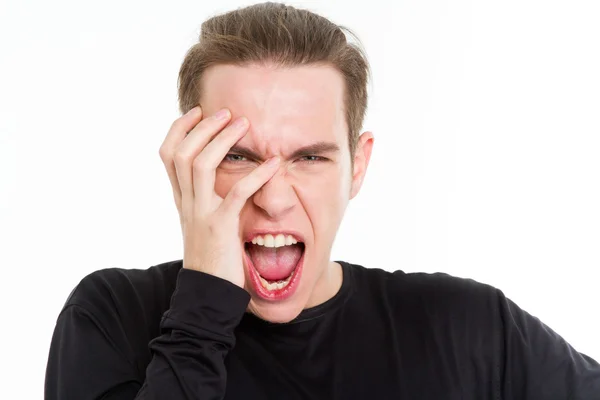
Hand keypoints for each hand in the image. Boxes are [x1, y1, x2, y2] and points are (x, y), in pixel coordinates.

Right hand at [158, 106, 279, 287]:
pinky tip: (274, 164)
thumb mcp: (200, 223)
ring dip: (223, 140)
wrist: (206, 293)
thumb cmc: (211, 256)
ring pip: (201, 165)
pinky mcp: (220, 227)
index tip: (197, 111)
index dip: (179, 129)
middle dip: (203, 128)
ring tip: (244, 124)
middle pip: (182, 153)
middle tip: (227, 112)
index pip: (167, 155)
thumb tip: (218, 176)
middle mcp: (187, 203)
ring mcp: (201, 214)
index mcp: (181, 199)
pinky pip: (237, 193)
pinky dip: (257, 175)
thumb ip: (203, 198)